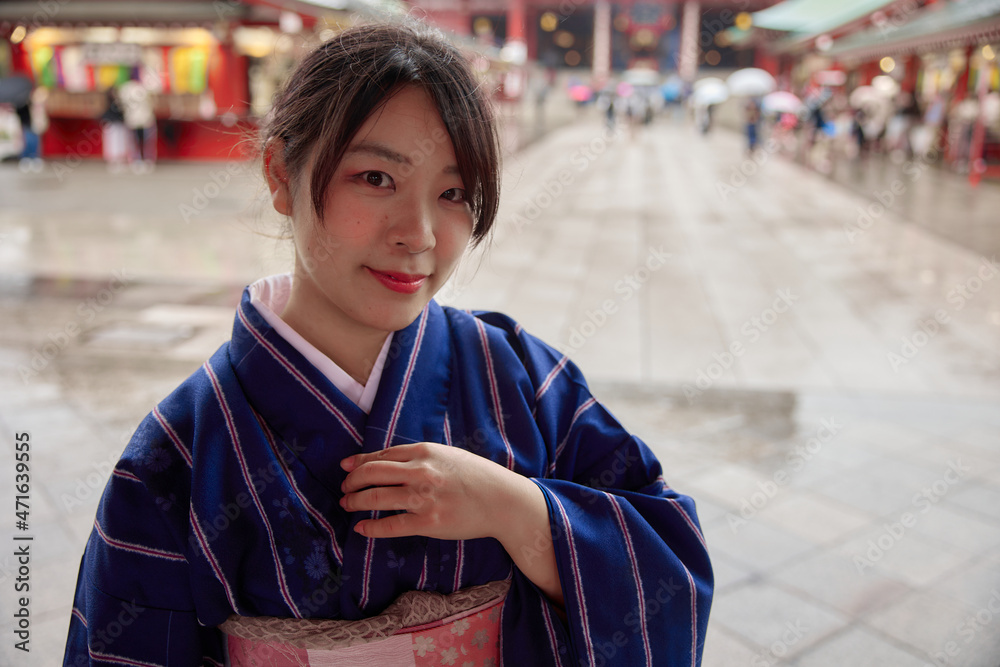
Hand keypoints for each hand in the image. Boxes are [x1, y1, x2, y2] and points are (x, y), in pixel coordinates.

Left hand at [339, 442, 531, 541]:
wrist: (503, 500)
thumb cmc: (477, 477)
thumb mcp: (447, 455)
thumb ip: (419, 457)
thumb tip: (387, 461)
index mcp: (424, 451)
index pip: (381, 455)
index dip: (359, 462)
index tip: (346, 468)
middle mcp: (420, 472)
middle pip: (371, 474)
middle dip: (352, 482)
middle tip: (344, 488)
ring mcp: (423, 498)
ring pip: (375, 498)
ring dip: (355, 502)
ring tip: (347, 505)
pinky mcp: (428, 522)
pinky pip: (390, 525)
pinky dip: (370, 528)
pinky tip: (361, 528)